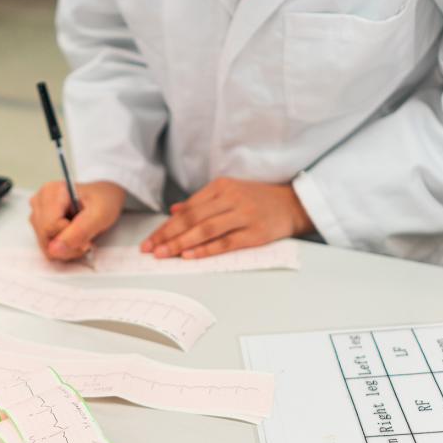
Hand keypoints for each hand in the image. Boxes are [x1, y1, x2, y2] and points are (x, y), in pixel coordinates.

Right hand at [29, 180, 125, 260]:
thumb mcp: (100, 215)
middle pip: (44, 238)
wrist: (104, 198)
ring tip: (81, 237)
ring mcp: (37, 212)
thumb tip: (54, 250)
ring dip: (66, 248)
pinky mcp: (40, 223)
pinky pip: (47, 246)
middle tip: (86, 240)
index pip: (49, 228)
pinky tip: (74, 238)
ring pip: (45, 245)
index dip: (69, 236)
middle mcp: (39, 201)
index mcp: (51, 192)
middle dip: (68, 246)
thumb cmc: (103, 201)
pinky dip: (63, 249)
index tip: (86, 232)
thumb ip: (79, 232)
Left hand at [141, 178, 311, 258]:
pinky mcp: (255, 233)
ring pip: (205, 230)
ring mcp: (244, 215)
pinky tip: (189, 256)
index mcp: (221, 187)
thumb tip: (174, 211)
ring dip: (181, 243)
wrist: (293, 204)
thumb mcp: (229, 192)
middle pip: (192, 219)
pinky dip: (206, 250)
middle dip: (167, 235)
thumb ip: (201, 202)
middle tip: (149, 249)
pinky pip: (226, 243)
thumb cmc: (257, 200)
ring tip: (163, 254)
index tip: (150, 239)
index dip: (166, 226)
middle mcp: (231, 198)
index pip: (187, 209)